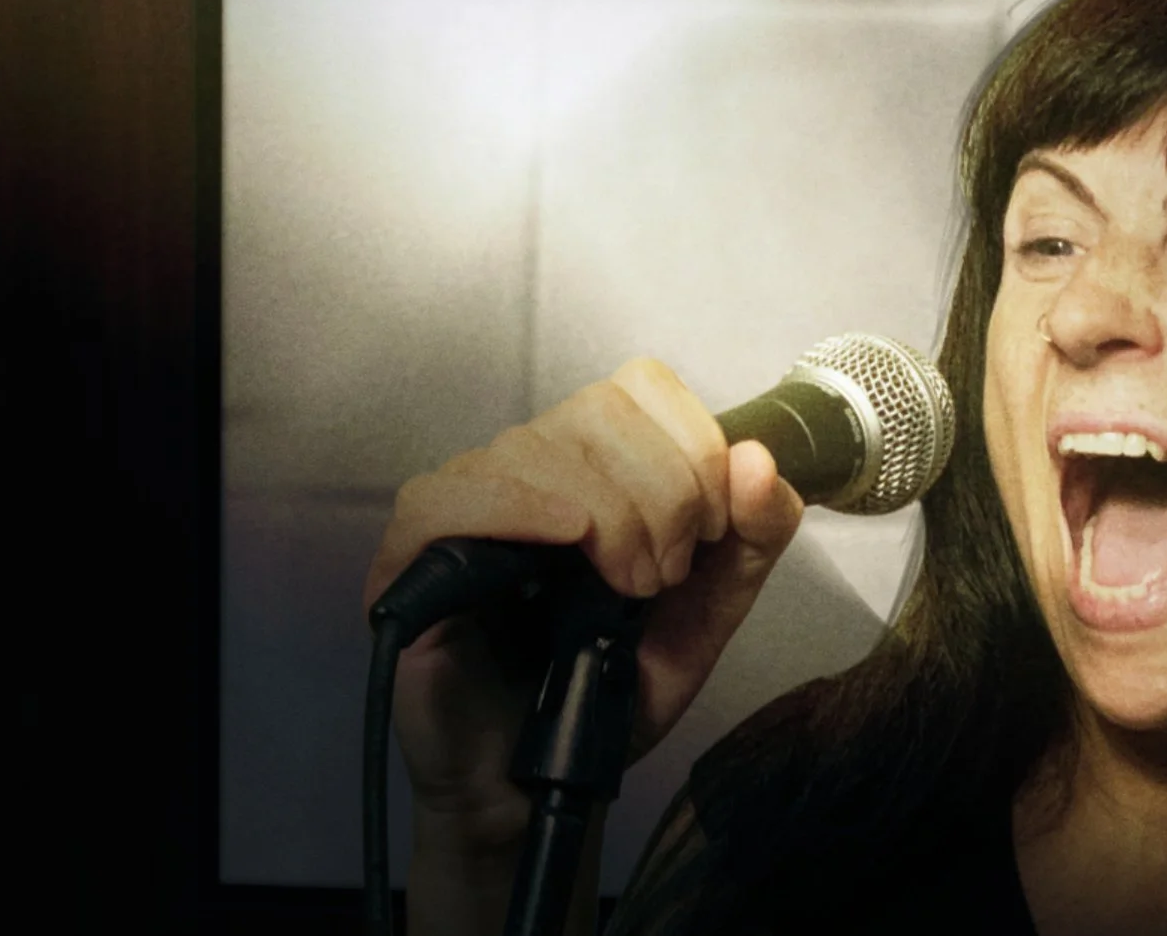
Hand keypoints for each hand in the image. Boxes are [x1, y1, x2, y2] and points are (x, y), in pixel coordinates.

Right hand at [362, 358, 804, 853]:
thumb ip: (754, 534)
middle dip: (660, 495)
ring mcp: (464, 507)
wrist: (545, 780)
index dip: (691, 448)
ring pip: (535, 448)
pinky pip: (449, 495)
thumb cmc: (611, 691)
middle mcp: (526, 470)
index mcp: (595, 465)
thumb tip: (758, 457)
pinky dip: (518, 507)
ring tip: (623, 593)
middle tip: (661, 579)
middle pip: (598, 411)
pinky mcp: (409, 558)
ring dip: (606, 517)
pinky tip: (563, 542)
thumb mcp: (711, 611)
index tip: (707, 535)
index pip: (641, 385)